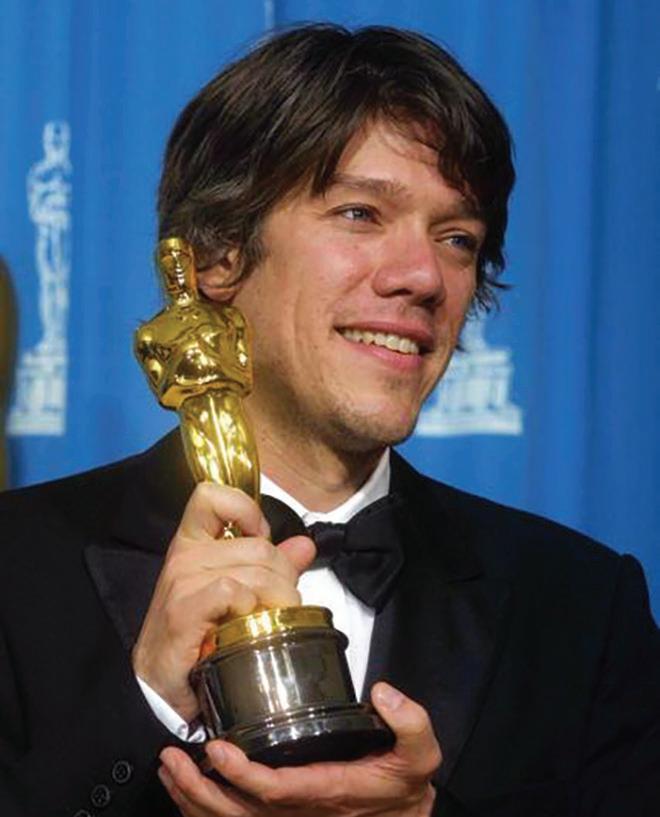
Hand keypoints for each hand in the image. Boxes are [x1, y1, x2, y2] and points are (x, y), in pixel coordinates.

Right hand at [132, 482, 315, 720]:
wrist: (159, 682)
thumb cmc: (196, 633)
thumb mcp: (234, 591)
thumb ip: (270, 565)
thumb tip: (304, 545)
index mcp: (192, 542)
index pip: (212, 495)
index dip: (245, 508)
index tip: (259, 537)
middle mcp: (184, 555)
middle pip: (258, 546)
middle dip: (284, 577)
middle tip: (282, 603)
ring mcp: (181, 581)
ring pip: (253, 572)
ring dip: (276, 599)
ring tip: (272, 619)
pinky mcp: (183, 610)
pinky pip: (231, 591)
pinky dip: (249, 606)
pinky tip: (246, 624)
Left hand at [158, 682, 441, 816]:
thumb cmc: (403, 782)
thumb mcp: (420, 753)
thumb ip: (410, 722)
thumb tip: (383, 692)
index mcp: (328, 791)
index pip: (275, 788)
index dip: (241, 772)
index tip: (216, 746)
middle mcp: (300, 813)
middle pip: (238, 813)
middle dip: (199, 788)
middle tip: (171, 757)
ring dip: (193, 800)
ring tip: (168, 769)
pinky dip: (204, 811)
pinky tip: (185, 791)